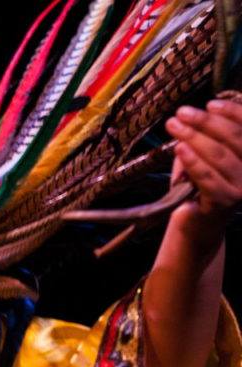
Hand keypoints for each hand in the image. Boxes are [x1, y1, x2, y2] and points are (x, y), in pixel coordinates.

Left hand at [165, 97, 241, 252]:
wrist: (196, 222)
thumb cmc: (199, 184)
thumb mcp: (204, 156)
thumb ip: (206, 137)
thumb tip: (197, 114)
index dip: (232, 112)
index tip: (210, 103)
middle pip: (233, 139)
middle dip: (206, 122)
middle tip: (182, 112)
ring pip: (219, 156)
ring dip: (194, 137)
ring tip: (174, 126)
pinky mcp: (224, 202)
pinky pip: (207, 177)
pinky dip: (192, 160)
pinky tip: (179, 148)